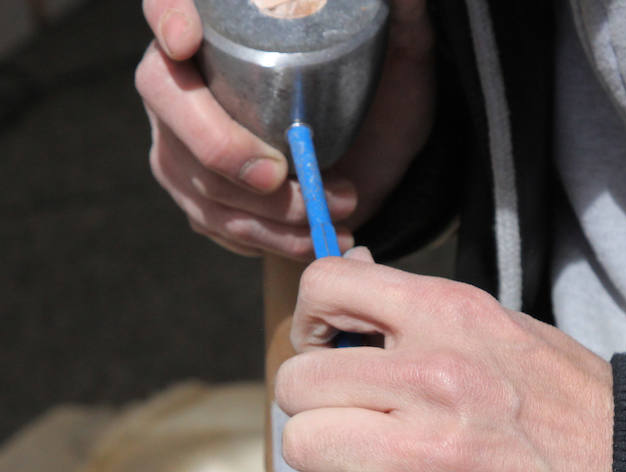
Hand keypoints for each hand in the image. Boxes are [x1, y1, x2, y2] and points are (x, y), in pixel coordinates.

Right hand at [136, 1, 433, 256]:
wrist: (375, 172)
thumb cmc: (379, 106)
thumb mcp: (400, 62)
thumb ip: (402, 24)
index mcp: (224, 29)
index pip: (168, 3)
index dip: (167, 15)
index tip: (187, 41)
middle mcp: (187, 80)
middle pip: (166, 98)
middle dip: (220, 145)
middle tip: (277, 174)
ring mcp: (183, 142)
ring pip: (197, 176)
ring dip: (265, 207)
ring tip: (332, 210)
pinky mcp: (200, 196)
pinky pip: (220, 223)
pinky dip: (271, 238)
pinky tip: (313, 238)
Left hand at [275, 249, 613, 471]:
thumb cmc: (566, 406)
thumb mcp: (501, 330)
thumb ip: (421, 315)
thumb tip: (351, 287)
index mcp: (451, 316)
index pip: (327, 285)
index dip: (309, 321)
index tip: (325, 348)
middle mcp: (433, 376)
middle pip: (297, 381)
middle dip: (310, 405)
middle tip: (344, 419)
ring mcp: (429, 452)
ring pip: (304, 447)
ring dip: (326, 461)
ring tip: (368, 464)